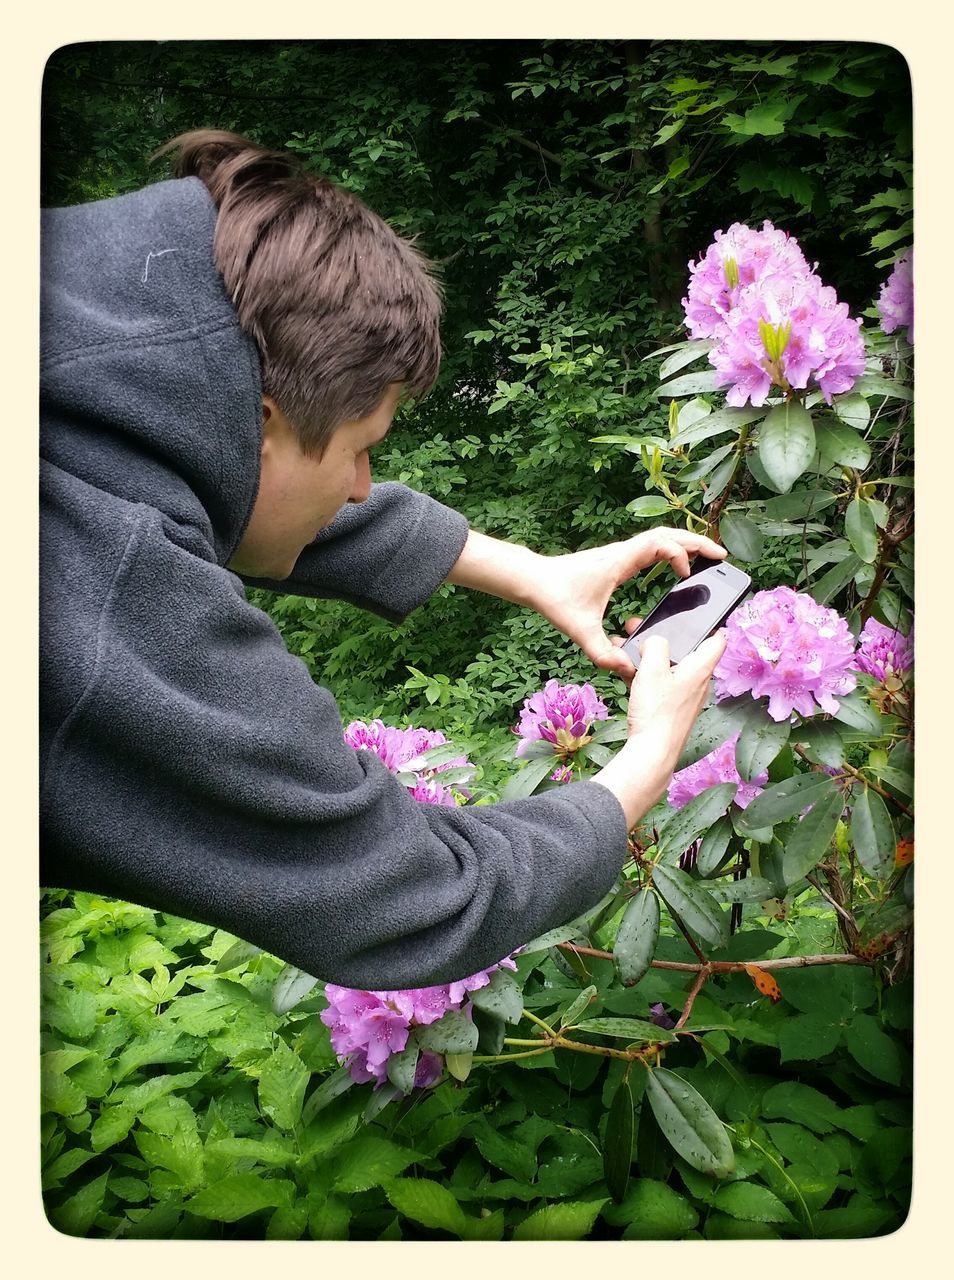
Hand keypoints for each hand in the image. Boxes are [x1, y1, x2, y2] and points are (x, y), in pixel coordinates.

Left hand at [529, 528, 725, 678]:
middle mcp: (623, 552)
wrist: (534, 580)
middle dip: (697, 542)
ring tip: (709, 556)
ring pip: (661, 537)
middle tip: (722, 556)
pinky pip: (651, 547)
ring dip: (686, 543)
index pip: (658, 544)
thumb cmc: (555, 598)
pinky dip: (671, 550)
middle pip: (668, 534)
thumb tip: (628, 669)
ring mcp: (621, 553)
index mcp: (619, 562)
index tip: (686, 575)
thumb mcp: (580, 631)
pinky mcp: (617, 559)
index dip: (678, 554)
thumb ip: (603, 653)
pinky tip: (679, 564)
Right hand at [625, 631, 725, 747]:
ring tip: (629, 654)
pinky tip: (629, 675)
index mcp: (700, 668)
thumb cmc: (657, 713)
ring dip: (651, 659)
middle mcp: (698, 682)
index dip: (709, 624)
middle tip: (644, 632)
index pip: (717, 639)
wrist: (652, 752)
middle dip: (665, 640)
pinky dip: (647, 677)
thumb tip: (655, 640)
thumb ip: (655, 645)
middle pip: (687, 652)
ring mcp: (685, 696)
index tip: (693, 617)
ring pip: (670, 668)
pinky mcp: (672, 708)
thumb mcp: (652, 669)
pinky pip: (662, 684)